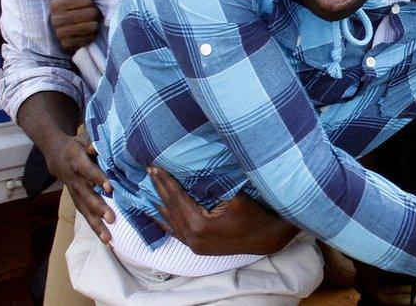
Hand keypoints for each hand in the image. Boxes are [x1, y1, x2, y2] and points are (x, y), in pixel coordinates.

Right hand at [44, 131, 114, 242]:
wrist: (54, 153)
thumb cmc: (75, 144)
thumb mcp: (83, 138)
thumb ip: (93, 142)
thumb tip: (99, 146)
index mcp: (75, 161)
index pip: (88, 170)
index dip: (98, 178)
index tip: (110, 187)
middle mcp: (74, 179)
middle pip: (86, 195)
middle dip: (98, 208)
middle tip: (112, 219)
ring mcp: (74, 192)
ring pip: (84, 209)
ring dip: (96, 225)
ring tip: (109, 239)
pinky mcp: (76, 199)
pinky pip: (85, 214)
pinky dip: (95, 228)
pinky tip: (106, 240)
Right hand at [50, 0, 101, 50]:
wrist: (55, 30)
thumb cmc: (66, 9)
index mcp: (56, 4)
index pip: (87, 1)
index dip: (91, 2)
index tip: (88, 4)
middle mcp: (57, 19)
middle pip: (92, 13)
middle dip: (95, 13)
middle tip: (93, 13)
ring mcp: (61, 33)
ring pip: (93, 26)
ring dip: (95, 24)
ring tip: (91, 22)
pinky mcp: (68, 44)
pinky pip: (90, 38)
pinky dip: (91, 35)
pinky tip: (86, 31)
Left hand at [148, 167, 298, 255]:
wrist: (266, 237)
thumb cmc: (253, 213)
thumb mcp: (232, 195)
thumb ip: (210, 186)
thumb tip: (191, 171)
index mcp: (198, 224)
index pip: (176, 198)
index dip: (165, 181)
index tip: (154, 167)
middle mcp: (192, 237)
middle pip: (170, 208)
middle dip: (159, 189)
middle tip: (149, 171)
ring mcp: (194, 245)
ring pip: (170, 221)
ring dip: (160, 203)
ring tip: (149, 187)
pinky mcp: (198, 248)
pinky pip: (176, 233)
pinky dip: (166, 221)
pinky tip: (157, 213)